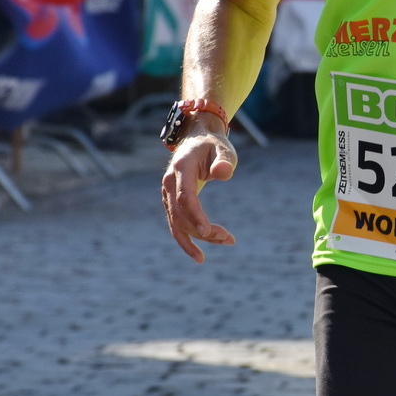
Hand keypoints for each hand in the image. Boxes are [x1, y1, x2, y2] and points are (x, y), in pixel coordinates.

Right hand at [161, 127, 237, 262]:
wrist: (197, 138)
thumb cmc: (213, 145)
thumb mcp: (224, 149)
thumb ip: (224, 161)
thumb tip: (223, 173)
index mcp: (181, 169)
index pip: (185, 197)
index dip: (195, 215)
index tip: (208, 232)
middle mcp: (169, 182)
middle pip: (181, 214)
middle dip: (203, 231)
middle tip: (229, 238)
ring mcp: (167, 194)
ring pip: (178, 223)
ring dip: (199, 237)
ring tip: (227, 241)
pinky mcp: (170, 202)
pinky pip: (175, 225)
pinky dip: (186, 241)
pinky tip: (200, 256)